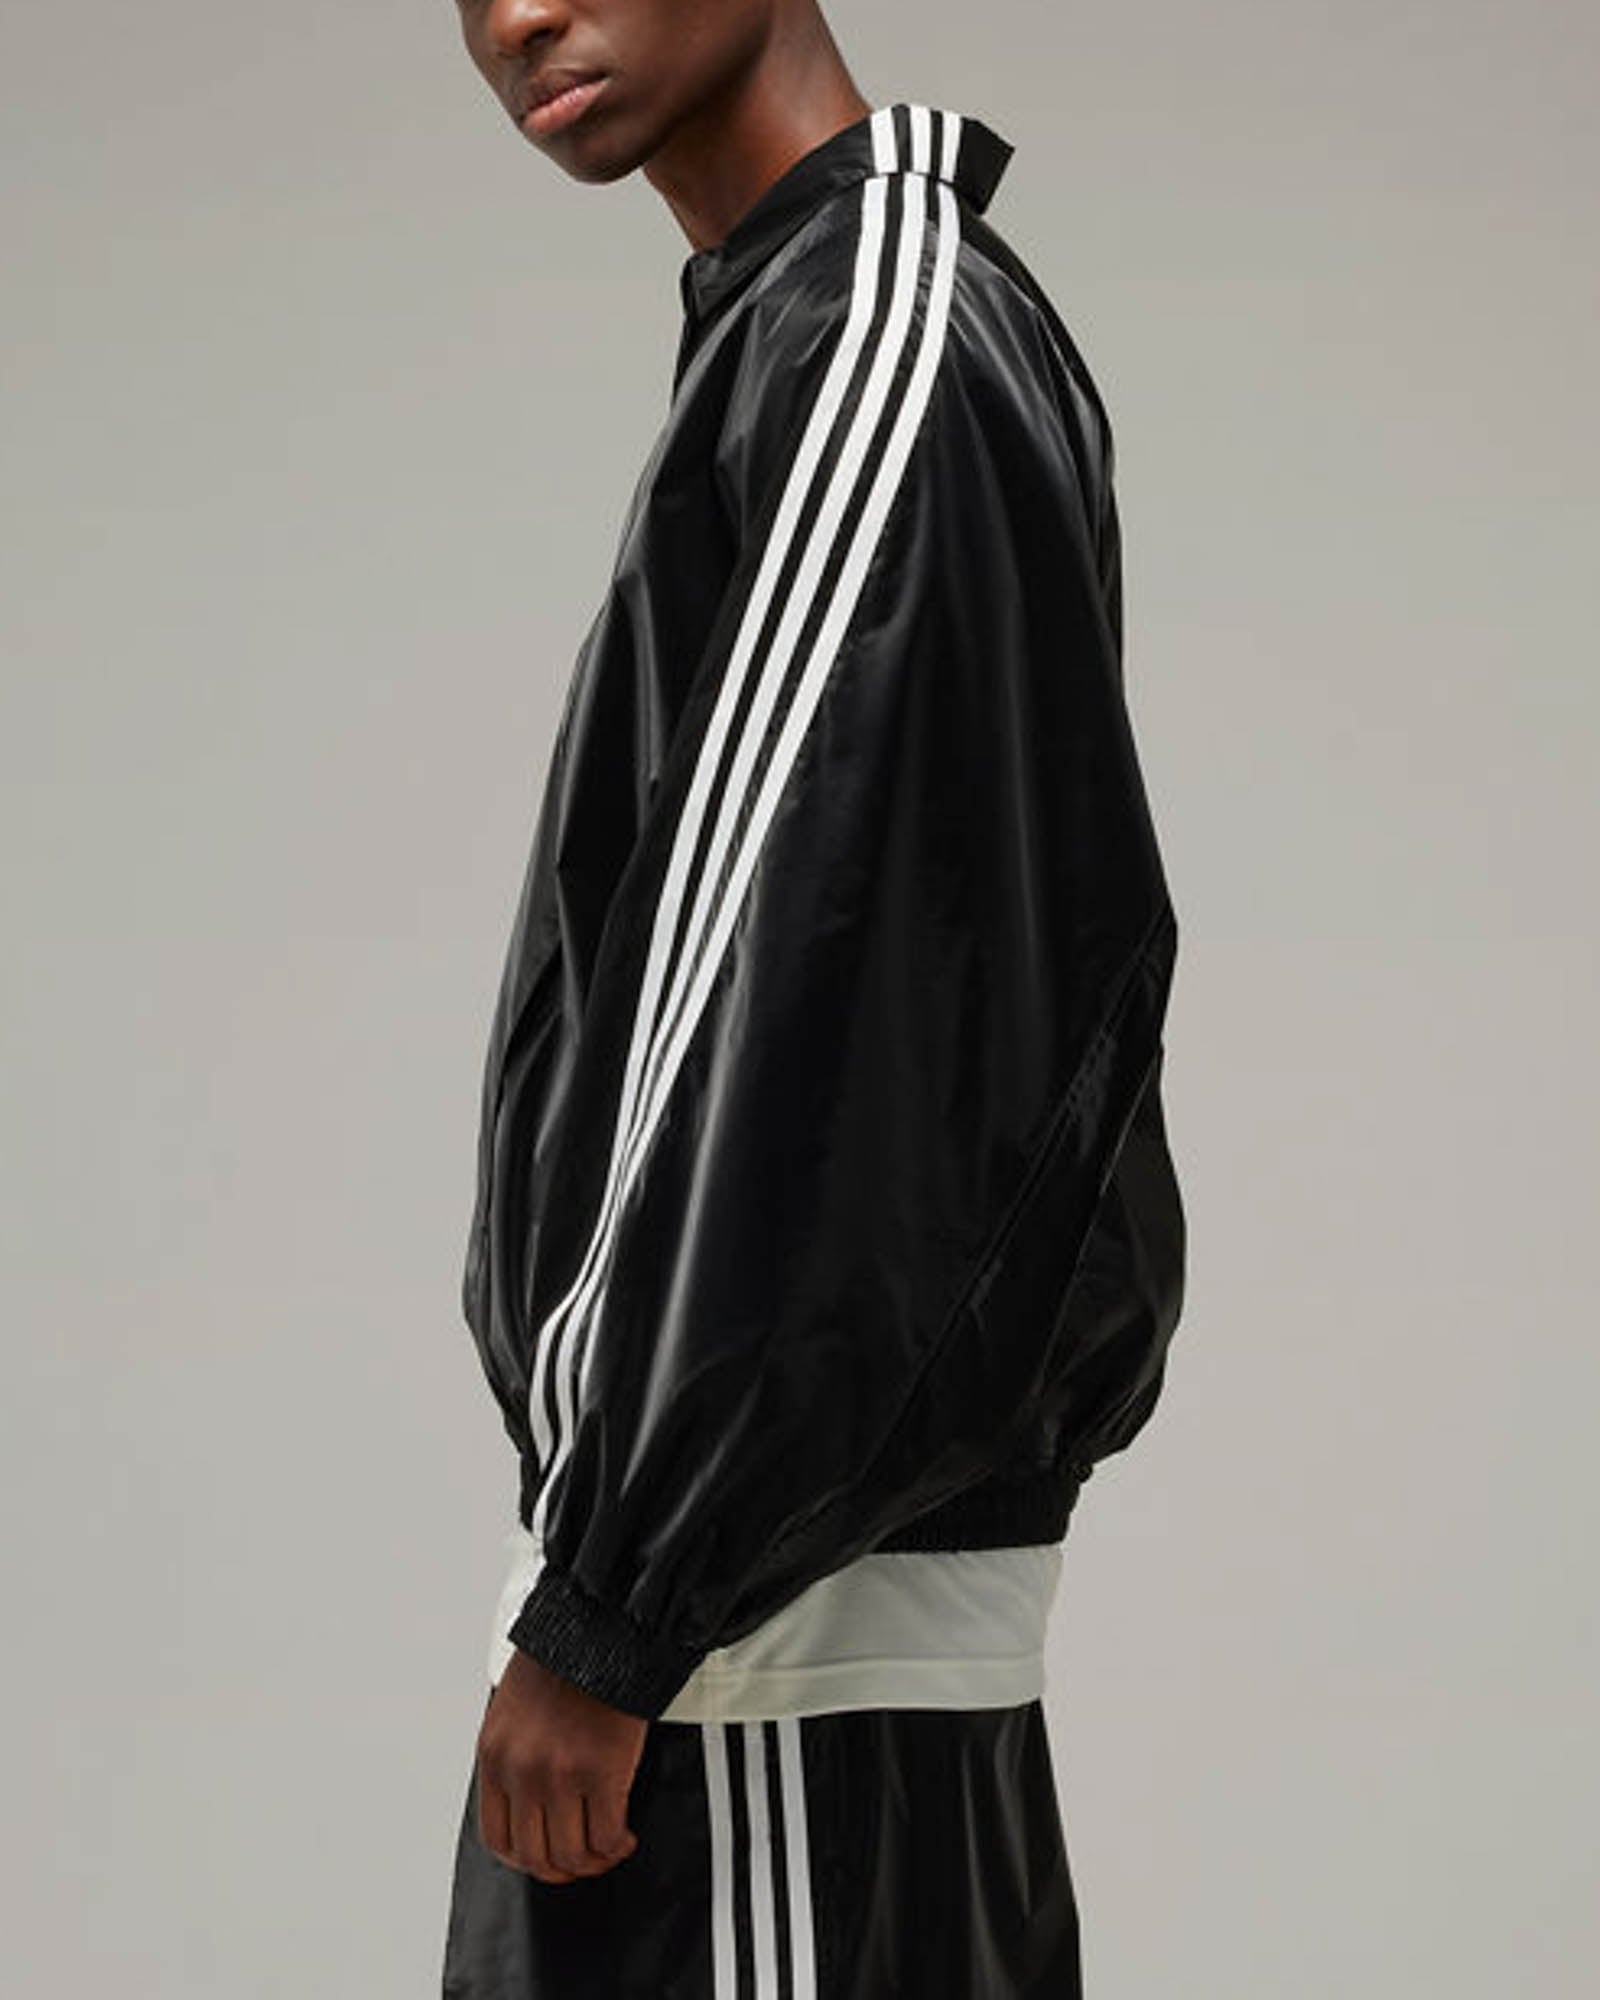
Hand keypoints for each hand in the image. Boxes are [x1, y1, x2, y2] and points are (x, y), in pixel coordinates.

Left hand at [475, 1647, 648, 1883]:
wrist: (600, 1625)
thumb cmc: (563, 1657)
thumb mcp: (514, 1706)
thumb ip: (516, 1752)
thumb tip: (531, 1799)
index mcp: (495, 1755)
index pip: (497, 1837)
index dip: (525, 1859)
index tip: (546, 1855)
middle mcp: (522, 1771)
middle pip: (534, 1855)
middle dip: (561, 1868)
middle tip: (583, 1860)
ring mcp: (560, 1775)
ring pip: (571, 1855)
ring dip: (593, 1860)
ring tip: (608, 1846)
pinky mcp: (602, 1771)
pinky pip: (606, 1836)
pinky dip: (617, 1845)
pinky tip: (625, 1834)